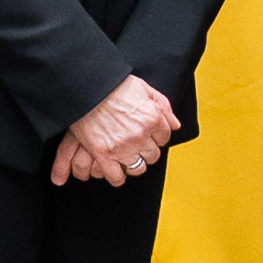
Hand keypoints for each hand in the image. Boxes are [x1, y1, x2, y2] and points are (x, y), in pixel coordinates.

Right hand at [50, 75, 180, 187]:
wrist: (87, 89)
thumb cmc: (113, 85)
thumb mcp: (144, 88)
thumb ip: (163, 106)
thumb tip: (175, 124)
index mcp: (152, 118)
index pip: (164, 137)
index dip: (156, 136)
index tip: (149, 134)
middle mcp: (140, 135)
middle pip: (153, 155)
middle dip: (147, 150)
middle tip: (137, 143)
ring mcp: (122, 147)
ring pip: (138, 168)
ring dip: (134, 163)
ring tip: (127, 155)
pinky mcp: (104, 154)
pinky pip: (116, 177)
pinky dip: (117, 176)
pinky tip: (115, 168)